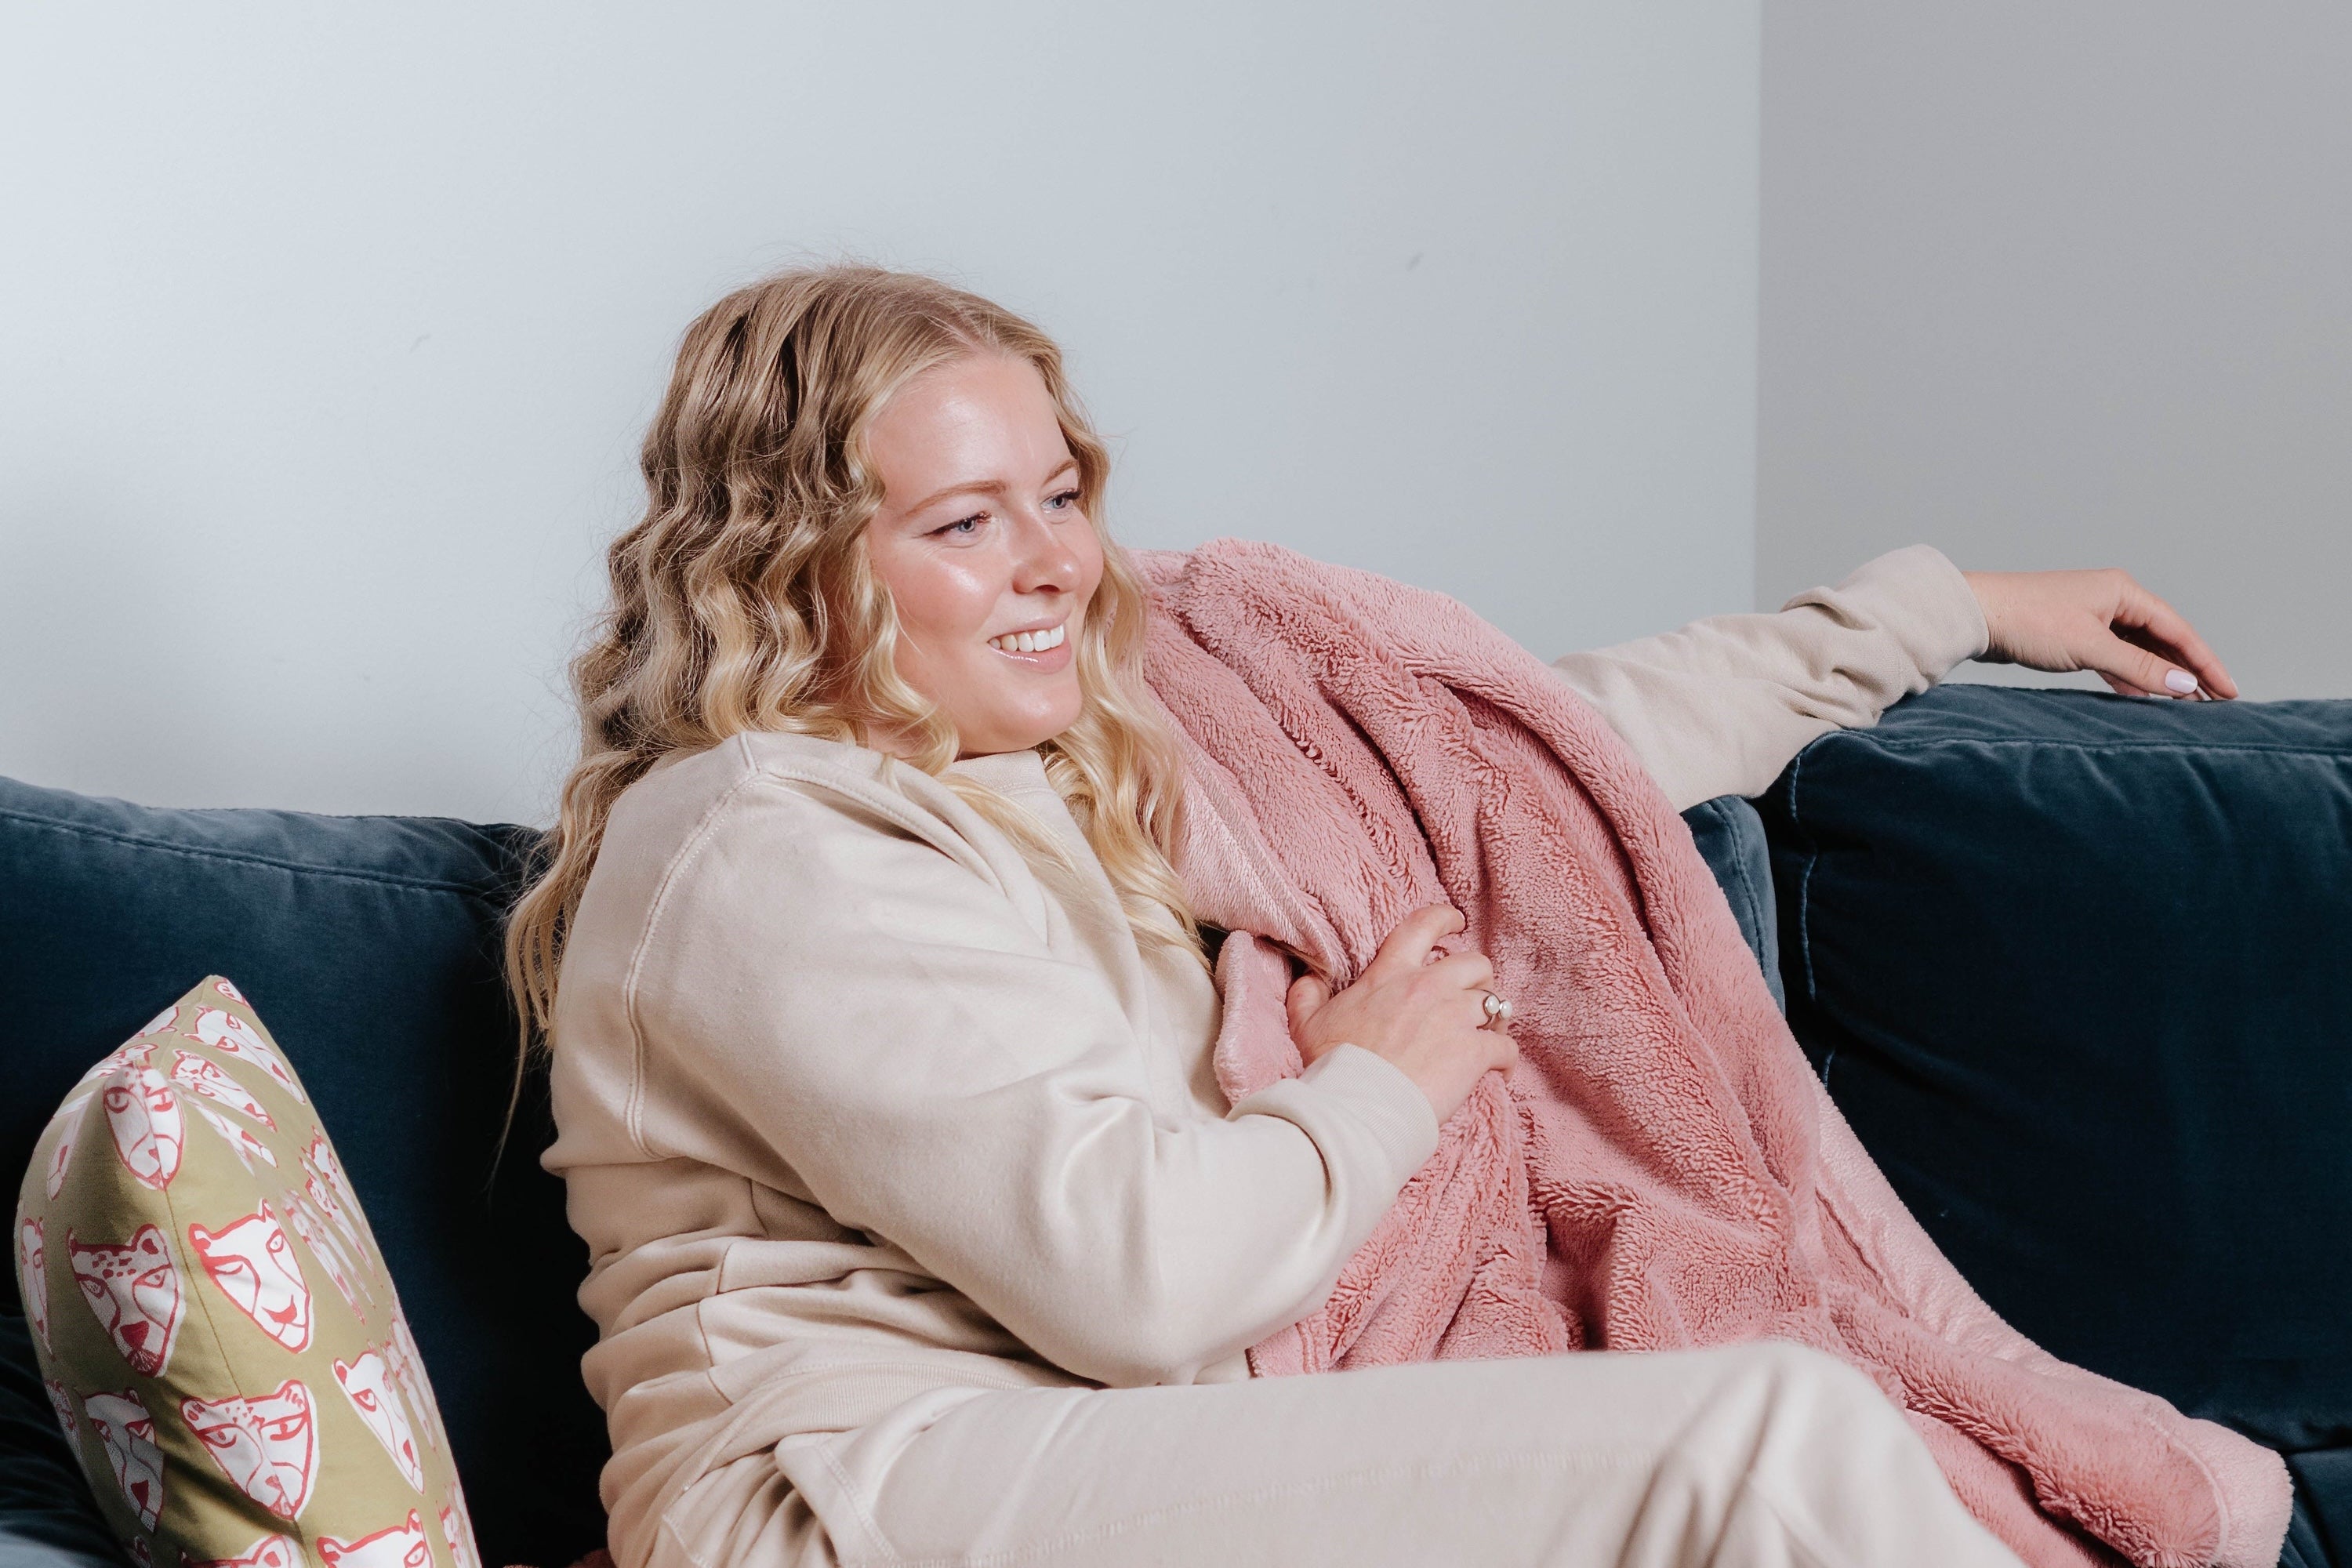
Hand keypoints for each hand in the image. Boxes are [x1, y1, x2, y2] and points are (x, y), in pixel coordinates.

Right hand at [1284, 905, 1515, 1125]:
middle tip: (1471, 996)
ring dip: (1494, 1017)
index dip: (1445, 918)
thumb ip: (1307, 995)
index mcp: (1391, 974)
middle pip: (1475, 963)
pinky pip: (1506, 1046)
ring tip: (1487, 1034)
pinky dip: (1506, 1057)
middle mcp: (1429, 987)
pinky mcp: (1475, 1053)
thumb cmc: (1332, 1067)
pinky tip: (1500, 1070)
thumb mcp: (1307, 1024)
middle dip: (1478, 977)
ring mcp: (1455, 1018)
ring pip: (1495, 1002)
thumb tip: (1309, 979)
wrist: (1357, 1106)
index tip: (1455, 922)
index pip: (1423, 926)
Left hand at [1961, 568, 2238, 699]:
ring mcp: (2093, 616)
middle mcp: (2113, 599)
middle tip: (2216, 703)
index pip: (2178, 629)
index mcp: (2123, 591)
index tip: (2229, 690)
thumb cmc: (2029, 621)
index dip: (2206, 662)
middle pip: (2162, 638)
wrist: (1975, 615)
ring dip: (2160, 676)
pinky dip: (2129, 676)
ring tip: (2186, 705)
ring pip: (2138, 649)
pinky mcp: (2073, 634)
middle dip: (2188, 670)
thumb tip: (2184, 685)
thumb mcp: (2090, 647)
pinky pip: (2113, 657)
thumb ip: (2139, 667)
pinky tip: (2142, 697)